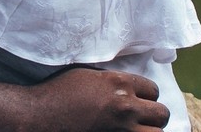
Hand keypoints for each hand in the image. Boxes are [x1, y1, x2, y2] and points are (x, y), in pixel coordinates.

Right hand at [25, 67, 169, 131]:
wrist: (39, 116)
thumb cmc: (57, 92)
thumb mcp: (85, 75)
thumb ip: (110, 79)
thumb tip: (125, 84)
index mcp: (119, 83)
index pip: (154, 90)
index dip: (147, 96)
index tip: (140, 101)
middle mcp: (125, 106)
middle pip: (161, 114)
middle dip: (154, 116)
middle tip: (142, 119)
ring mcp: (121, 129)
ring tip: (138, 130)